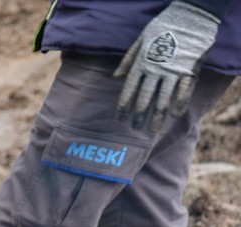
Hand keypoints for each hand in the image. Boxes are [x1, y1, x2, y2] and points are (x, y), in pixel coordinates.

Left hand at [114, 1, 219, 132]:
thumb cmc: (164, 26)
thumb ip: (128, 59)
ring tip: (152, 130)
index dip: (123, 106)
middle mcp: (155, 71)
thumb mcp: (141, 39)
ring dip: (157, 117)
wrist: (191, 16)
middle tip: (135, 129)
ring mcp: (173, 72)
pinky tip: (174, 116)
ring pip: (162, 100)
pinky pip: (183, 92)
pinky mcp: (190, 71)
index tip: (120, 119)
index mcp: (142, 64)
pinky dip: (179, 105)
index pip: (128, 90)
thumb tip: (115, 77)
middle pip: (144, 99)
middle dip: (138, 116)